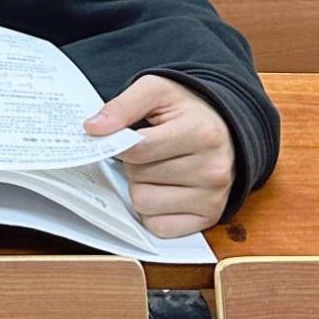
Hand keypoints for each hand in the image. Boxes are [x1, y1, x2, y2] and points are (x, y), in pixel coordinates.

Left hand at [83, 74, 234, 237]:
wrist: (225, 126)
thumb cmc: (186, 111)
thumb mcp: (156, 91)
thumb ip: (122, 106)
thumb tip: (93, 129)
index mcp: (201, 133)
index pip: (138, 150)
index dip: (121, 143)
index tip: (123, 136)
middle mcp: (213, 169)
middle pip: (139, 178)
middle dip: (134, 164)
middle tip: (150, 151)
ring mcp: (213, 198)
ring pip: (144, 203)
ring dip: (141, 187)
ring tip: (158, 168)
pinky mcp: (209, 219)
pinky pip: (159, 226)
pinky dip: (153, 211)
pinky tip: (164, 190)